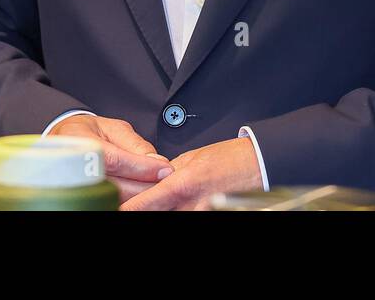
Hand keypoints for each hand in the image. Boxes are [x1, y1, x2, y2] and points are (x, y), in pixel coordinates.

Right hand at [50, 114, 172, 202]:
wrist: (62, 142)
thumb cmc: (88, 133)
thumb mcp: (112, 128)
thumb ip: (134, 143)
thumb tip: (156, 160)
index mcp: (82, 143)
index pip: (116, 160)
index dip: (142, 167)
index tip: (165, 169)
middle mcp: (75, 168)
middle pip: (115, 186)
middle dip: (144, 185)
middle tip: (165, 181)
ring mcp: (76, 188)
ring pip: (113, 198)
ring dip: (137, 194)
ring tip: (153, 186)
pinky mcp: (81, 199)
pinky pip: (109, 203)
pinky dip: (127, 199)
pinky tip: (139, 193)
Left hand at [120, 137, 261, 210]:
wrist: (260, 165)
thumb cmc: (231, 158)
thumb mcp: (193, 157)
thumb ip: (169, 171)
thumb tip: (153, 179)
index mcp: (180, 185)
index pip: (141, 204)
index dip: (125, 207)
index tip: (114, 205)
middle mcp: (189, 205)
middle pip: (153, 215)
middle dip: (143, 208)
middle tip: (134, 201)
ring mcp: (201, 214)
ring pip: (170, 217)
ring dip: (162, 210)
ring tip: (164, 201)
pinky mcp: (212, 215)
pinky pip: (186, 216)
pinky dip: (179, 211)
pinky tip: (178, 205)